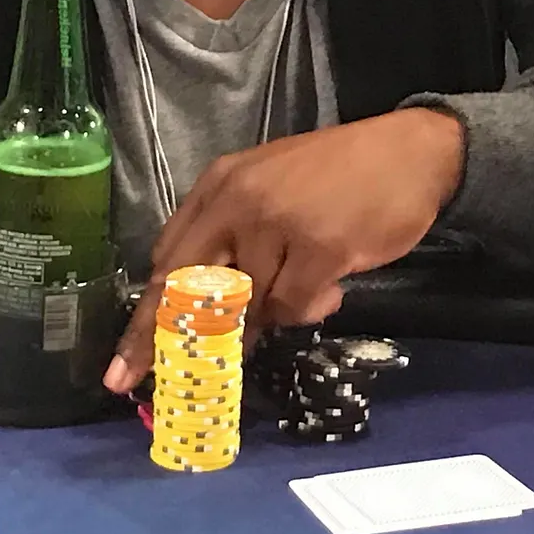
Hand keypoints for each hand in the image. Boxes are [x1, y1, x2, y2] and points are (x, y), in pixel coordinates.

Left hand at [103, 108, 465, 392]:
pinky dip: (310, 308)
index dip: (144, 317)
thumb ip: (235, 241)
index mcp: (220, 186)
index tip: (122, 366)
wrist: (410, 152)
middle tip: (147, 380)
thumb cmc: (340, 177)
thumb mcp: (271, 192)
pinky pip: (293, 307)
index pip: (167, 259)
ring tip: (312, 284)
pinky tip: (332, 286)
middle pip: (184, 287)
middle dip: (162, 340)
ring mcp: (276, 221)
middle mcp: (238, 200)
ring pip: (250, 306)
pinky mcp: (317, 245)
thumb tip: (206, 314)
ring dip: (276, 312)